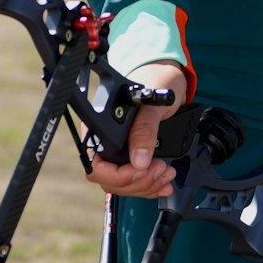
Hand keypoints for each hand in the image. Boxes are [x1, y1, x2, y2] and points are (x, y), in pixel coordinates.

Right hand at [85, 61, 185, 198]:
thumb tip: (138, 160)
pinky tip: (163, 183)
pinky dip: (150, 186)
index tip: (139, 170)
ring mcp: (119, 150)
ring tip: (166, 173)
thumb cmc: (156, 79)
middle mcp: (105, 141)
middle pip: (110, 179)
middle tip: (160, 169)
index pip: (95, 164)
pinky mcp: (133, 155)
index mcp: (100, 126)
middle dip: (137, 181)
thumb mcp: (151, 103)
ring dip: (146, 185)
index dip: (117, 175)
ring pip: (123, 184)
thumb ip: (144, 129)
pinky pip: (135, 180)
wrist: (167, 76)